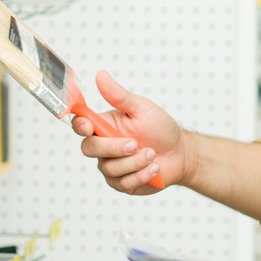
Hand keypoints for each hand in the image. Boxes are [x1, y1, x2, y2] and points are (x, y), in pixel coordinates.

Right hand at [71, 70, 187, 195]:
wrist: (180, 153)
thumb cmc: (160, 129)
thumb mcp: (141, 108)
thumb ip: (119, 95)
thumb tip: (101, 76)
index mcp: (105, 125)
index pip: (81, 125)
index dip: (80, 125)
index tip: (88, 126)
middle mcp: (104, 146)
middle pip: (89, 148)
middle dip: (113, 147)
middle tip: (134, 144)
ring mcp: (111, 166)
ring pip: (110, 168)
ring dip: (135, 162)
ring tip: (152, 154)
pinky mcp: (122, 183)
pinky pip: (124, 183)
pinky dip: (142, 174)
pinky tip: (154, 168)